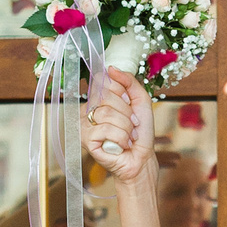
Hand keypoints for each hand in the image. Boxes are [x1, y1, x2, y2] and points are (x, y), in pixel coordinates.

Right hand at [83, 68, 156, 185]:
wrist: (141, 157)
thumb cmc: (140, 131)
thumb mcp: (140, 100)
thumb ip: (128, 81)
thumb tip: (111, 68)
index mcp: (99, 98)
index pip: (104, 80)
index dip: (122, 92)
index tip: (129, 105)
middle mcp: (88, 109)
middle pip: (106, 96)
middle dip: (127, 113)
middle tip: (131, 126)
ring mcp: (84, 124)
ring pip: (106, 113)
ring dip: (126, 127)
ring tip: (127, 136)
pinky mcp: (85, 139)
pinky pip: (105, 129)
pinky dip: (121, 138)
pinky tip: (121, 145)